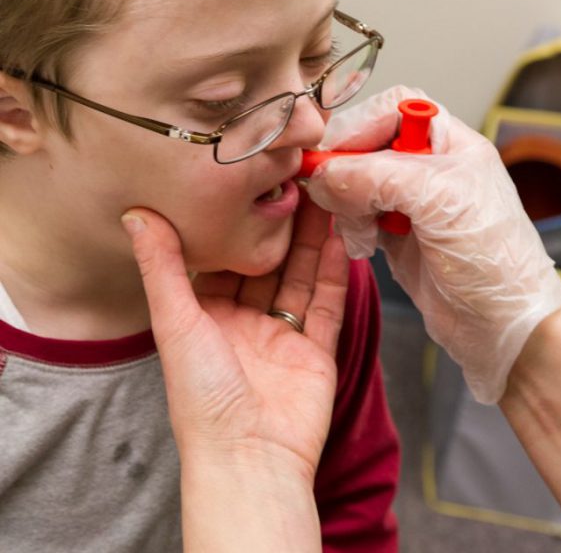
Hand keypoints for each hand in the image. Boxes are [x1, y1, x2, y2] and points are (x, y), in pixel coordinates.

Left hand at [121, 200, 348, 478]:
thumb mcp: (176, 323)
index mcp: (208, 318)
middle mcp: (246, 325)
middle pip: (269, 266)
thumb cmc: (203, 398)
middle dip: (283, 229)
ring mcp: (283, 338)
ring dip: (312, 244)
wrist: (250, 459)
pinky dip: (334, 277)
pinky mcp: (315, 354)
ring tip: (323, 202)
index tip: (251, 188)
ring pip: (300, 281)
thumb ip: (162, 268)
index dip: (240, 226)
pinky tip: (338, 244)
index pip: (226, 261)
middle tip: (297, 186)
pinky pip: (326, 308)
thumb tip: (137, 215)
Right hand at [307, 85, 560, 403]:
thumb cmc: (494, 262)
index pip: (392, 108)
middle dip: (347, 172)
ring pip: (354, 183)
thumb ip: (378, 176)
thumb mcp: (441, 202)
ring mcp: (408, 202)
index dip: (359, 126)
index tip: (334, 155)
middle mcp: (427, 168)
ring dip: (347, 205)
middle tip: (338, 197)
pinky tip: (364, 245)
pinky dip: (350, 227)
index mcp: (449, 143)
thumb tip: (323, 173)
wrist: (500, 326)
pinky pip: (355, 216)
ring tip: (362, 232)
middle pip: (366, 146)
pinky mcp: (394, 233)